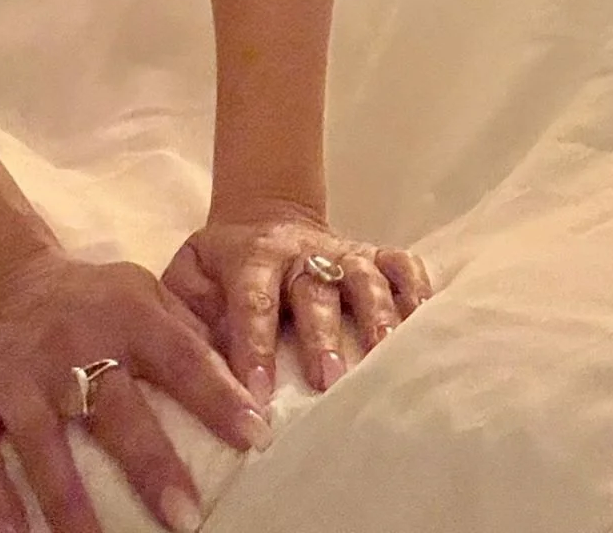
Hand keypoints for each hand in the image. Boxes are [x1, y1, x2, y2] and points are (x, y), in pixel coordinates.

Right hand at [0, 245, 273, 532]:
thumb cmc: (88, 298)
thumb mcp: (141, 292)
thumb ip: (188, 328)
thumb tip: (246, 369)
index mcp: (126, 314)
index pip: (181, 357)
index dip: (218, 396)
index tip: (254, 435)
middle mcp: (71, 344)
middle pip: (115, 411)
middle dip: (152, 465)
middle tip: (185, 517)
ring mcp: (16, 373)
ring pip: (44, 443)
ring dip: (69, 501)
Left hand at [161, 198, 432, 400]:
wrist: (262, 219)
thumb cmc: (220, 270)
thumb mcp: (187, 281)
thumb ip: (186, 318)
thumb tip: (191, 373)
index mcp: (252, 256)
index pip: (252, 300)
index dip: (255, 346)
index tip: (258, 394)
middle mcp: (301, 251)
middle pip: (315, 289)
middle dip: (323, 336)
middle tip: (329, 382)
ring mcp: (343, 251)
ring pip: (365, 277)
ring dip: (377, 317)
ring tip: (385, 358)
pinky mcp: (373, 254)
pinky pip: (403, 264)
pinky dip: (418, 290)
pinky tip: (426, 323)